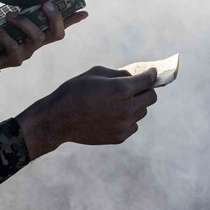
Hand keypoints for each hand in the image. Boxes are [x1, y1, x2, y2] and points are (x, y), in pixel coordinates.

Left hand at [0, 1, 87, 79]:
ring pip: (37, 37)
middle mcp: (36, 45)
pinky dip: (2, 33)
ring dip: (24, 22)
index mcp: (38, 35)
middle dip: (55, 17)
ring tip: (9, 15)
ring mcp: (27, 53)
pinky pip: (13, 45)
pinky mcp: (14, 59)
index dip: (73, 20)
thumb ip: (20, 14)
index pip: (60, 27)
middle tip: (45, 4)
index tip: (84, 12)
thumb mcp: (11, 25)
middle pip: (56, 34)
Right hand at [15, 66, 158, 159]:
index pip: (147, 80)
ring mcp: (124, 125)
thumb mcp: (96, 73)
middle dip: (146, 90)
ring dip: (136, 105)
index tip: (151, 72)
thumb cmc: (74, 91)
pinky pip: (133, 125)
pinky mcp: (119, 137)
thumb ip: (119, 74)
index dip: (151, 74)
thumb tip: (134, 77)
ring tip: (118, 102)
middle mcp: (127, 108)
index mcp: (121, 89)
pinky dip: (127, 119)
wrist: (58, 120)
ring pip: (142, 112)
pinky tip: (112, 115)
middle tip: (137, 87)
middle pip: (151, 98)